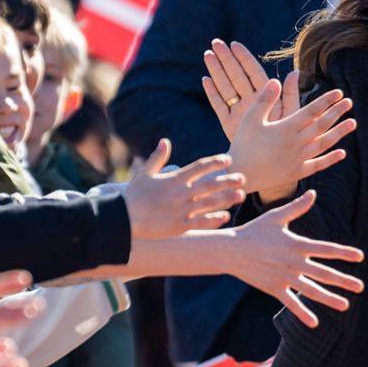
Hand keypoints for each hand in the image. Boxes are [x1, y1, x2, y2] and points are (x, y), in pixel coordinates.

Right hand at [123, 139, 245, 239]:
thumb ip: (158, 157)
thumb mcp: (145, 173)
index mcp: (174, 179)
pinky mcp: (180, 225)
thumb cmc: (134, 195)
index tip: (227, 160)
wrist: (124, 218)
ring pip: (210, 203)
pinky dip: (214, 219)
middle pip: (210, 184)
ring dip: (227, 198)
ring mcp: (182, 210)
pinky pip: (201, 222)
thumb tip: (166, 141)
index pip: (200, 167)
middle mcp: (181, 193)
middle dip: (228, 180)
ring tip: (241, 195)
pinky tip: (226, 216)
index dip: (215, 162)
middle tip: (243, 178)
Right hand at [203, 41, 354, 203]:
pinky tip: (342, 153)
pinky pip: (317, 165)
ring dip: (339, 132)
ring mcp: (298, 159)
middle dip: (337, 112)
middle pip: (322, 125)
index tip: (338, 92)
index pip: (312, 111)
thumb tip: (276, 80)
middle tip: (349, 102)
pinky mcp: (296, 172)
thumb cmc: (242, 145)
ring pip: (324, 143)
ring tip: (352, 123)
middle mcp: (296, 143)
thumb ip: (264, 100)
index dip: (326, 101)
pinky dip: (330, 159)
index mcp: (285, 128)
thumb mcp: (250, 119)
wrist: (240, 174)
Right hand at [231, 189, 363, 327]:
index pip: (326, 249)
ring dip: (330, 298)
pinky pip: (291, 303)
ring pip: (311, 290)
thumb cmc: (253, 231)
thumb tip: (313, 192)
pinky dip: (302, 313)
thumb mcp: (276, 217)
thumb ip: (297, 207)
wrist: (230, 250)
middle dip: (344, 280)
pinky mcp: (274, 288)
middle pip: (324, 272)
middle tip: (360, 287)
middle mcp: (294, 262)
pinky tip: (315, 323)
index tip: (360, 257)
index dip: (344, 252)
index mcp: (297, 244)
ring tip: (346, 306)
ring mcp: (284, 277)